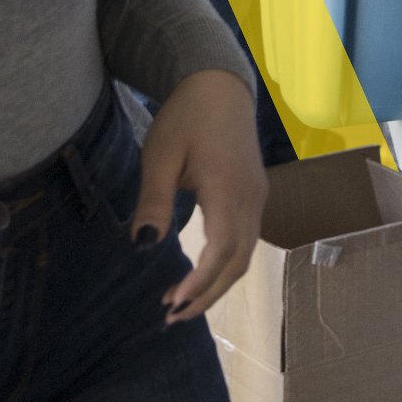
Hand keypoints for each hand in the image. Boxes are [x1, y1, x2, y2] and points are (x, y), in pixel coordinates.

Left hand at [134, 70, 267, 324]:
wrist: (218, 85)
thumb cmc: (186, 117)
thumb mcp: (159, 156)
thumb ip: (153, 203)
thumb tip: (143, 248)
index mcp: (228, 189)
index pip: (222, 250)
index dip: (200, 282)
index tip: (171, 303)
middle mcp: (251, 198)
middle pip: (239, 261)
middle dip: (208, 294)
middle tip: (171, 316)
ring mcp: (257, 197)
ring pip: (245, 254)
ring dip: (216, 283)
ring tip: (180, 301)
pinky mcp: (253, 194)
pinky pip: (245, 240)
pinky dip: (223, 264)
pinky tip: (199, 272)